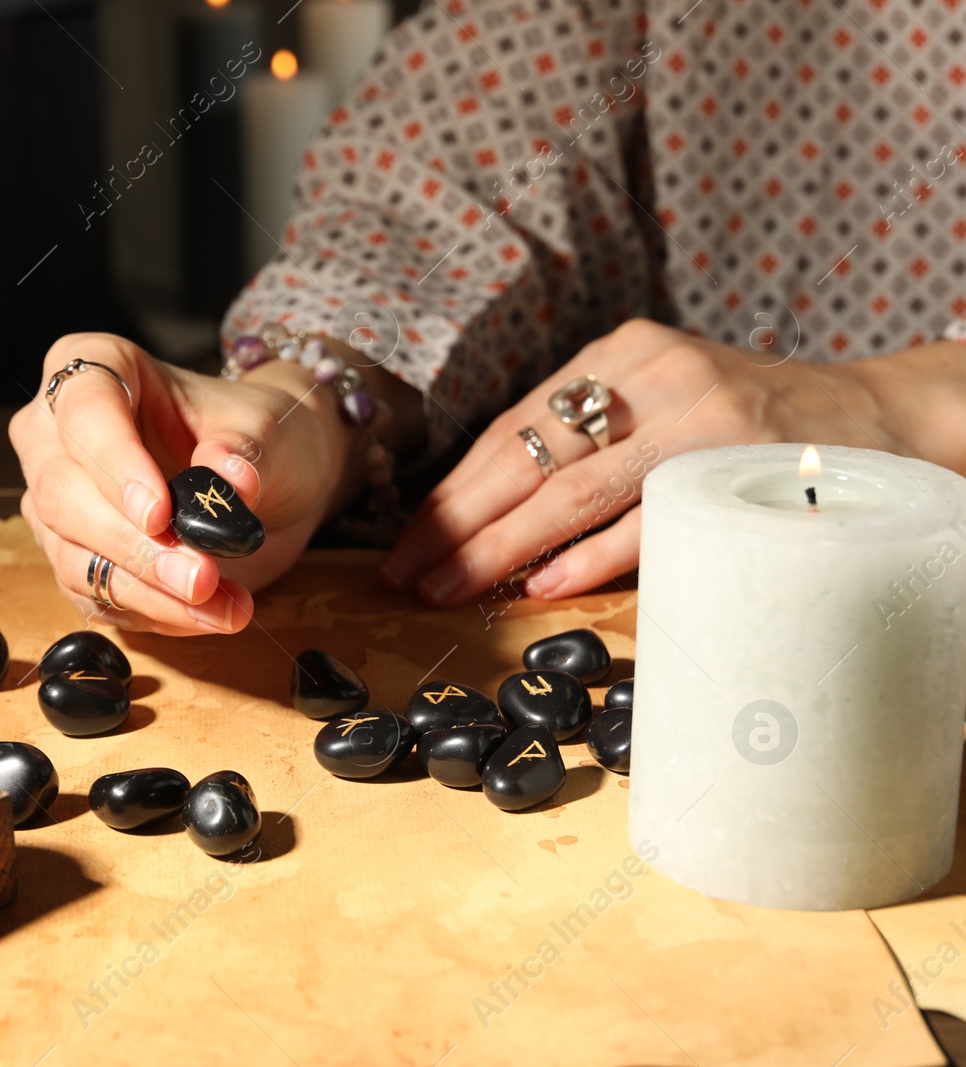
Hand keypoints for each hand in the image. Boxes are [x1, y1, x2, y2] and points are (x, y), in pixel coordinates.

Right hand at [10, 333, 352, 634]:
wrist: (269, 477)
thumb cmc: (254, 431)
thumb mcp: (266, 426)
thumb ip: (246, 448)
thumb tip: (230, 479)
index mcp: (94, 368)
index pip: (84, 411)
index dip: (115, 465)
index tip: (161, 512)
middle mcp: (56, 434)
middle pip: (63, 493)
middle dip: (134, 544)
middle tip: (200, 575)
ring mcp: (59, 502)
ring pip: (74, 555)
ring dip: (148, 589)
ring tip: (218, 601)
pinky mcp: (76, 558)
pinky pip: (98, 597)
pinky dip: (156, 612)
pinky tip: (209, 614)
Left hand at [380, 319, 900, 605]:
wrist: (875, 417)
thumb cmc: (747, 426)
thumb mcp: (662, 403)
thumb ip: (590, 441)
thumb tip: (489, 518)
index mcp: (619, 354)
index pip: (513, 428)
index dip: (455, 489)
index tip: (408, 540)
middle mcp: (649, 373)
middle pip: (528, 457)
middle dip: (459, 522)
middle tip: (406, 574)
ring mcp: (693, 414)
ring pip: (573, 489)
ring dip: (502, 547)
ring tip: (448, 588)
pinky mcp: (733, 458)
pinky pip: (646, 516)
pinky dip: (590, 554)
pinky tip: (541, 584)